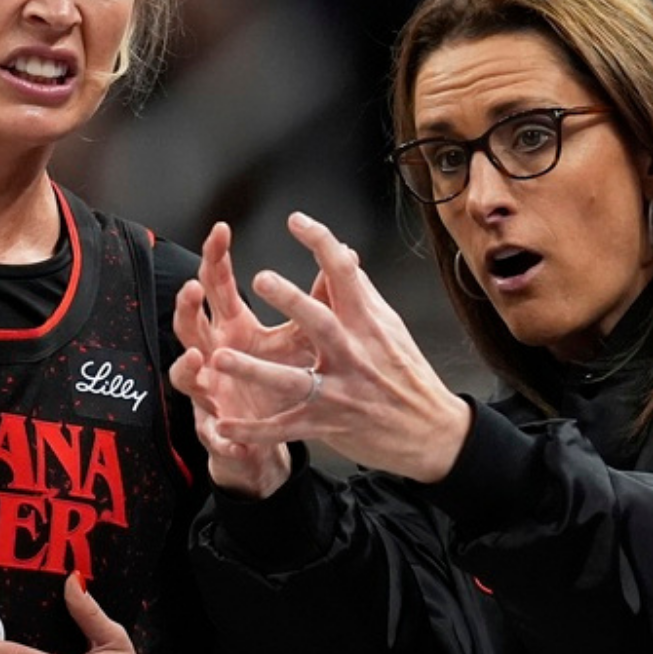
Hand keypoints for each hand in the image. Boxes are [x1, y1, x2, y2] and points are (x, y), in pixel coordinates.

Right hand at [170, 221, 311, 495]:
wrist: (267, 438)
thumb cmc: (279, 378)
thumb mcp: (297, 337)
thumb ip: (314, 300)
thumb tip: (340, 259)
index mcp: (231, 329)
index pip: (216, 286)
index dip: (215, 258)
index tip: (221, 229)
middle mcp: (211, 356)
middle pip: (189, 324)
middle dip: (186, 306)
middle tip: (191, 287)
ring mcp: (208, 393)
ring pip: (186, 377)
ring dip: (188, 367)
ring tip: (199, 358)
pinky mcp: (216, 430)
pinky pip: (213, 433)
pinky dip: (218, 434)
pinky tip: (225, 433)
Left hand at [196, 212, 471, 482]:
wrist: (432, 432)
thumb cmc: (408, 376)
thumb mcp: (391, 328)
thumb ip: (362, 294)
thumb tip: (346, 256)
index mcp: (367, 324)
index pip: (345, 274)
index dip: (321, 243)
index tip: (296, 221)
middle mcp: (353, 353)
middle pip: (320, 322)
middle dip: (291, 300)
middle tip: (260, 279)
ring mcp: (340, 391)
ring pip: (293, 380)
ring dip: (255, 370)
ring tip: (220, 357)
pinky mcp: (328, 424)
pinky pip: (286, 427)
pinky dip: (255, 431)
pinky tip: (225, 426)